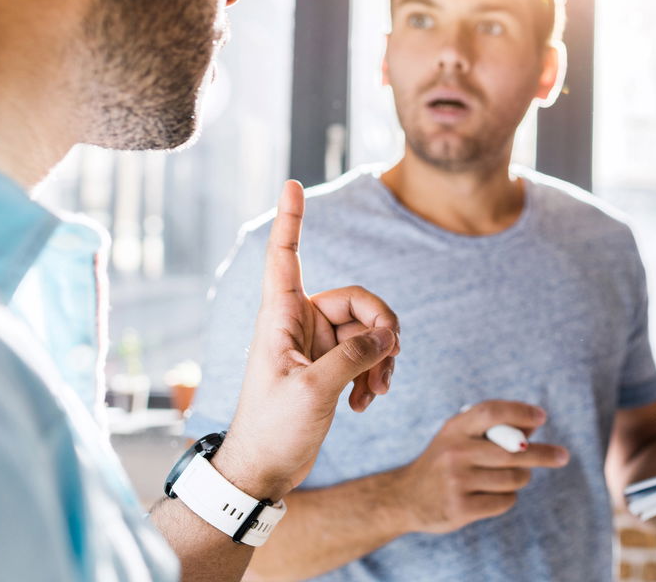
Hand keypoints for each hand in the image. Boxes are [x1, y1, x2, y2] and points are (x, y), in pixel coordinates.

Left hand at [215, 181, 401, 500]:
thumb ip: (355, 356)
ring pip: (369, 330)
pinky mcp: (330, 366)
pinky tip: (369, 402)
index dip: (290, 219)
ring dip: (382, 360)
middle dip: (381, 329)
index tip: (292, 184)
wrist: (265, 470)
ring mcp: (317, 344)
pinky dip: (375, 374)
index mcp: (280, 318)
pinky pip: (367, 354)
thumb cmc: (273, 429)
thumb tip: (388, 336)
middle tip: (391, 360)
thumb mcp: (315, 390)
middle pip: (357, 301)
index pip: (285, 256)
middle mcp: (299, 323)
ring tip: (377, 393)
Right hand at [391, 401, 569, 534]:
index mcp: (455, 428)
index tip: (541, 418)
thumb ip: (491, 429)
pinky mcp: (460, 508)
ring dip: (522, 478)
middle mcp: (455, 453)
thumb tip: (533, 426)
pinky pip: (505, 501)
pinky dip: (507, 497)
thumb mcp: (458, 437)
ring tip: (513, 477)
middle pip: (515, 452)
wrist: (406, 498)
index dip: (520, 412)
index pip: (492, 412)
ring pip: (514, 478)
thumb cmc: (445, 461)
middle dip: (544, 454)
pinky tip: (493, 494)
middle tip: (562, 456)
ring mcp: (456, 482)